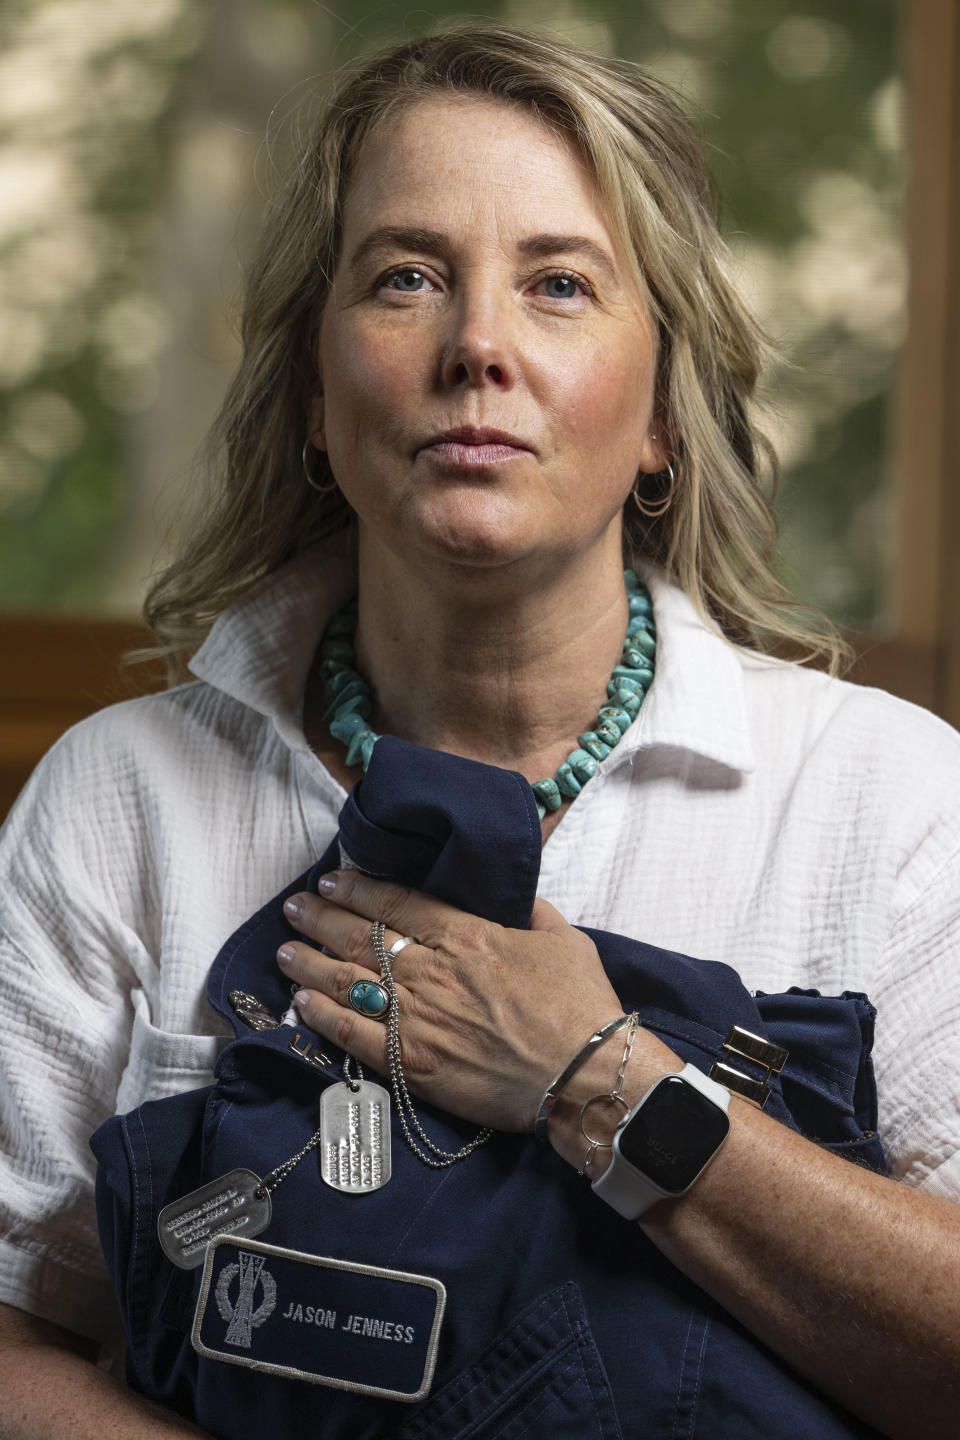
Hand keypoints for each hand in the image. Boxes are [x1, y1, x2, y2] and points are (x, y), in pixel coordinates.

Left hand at [276, 869, 624, 1133]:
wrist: (586, 1076)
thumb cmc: (581, 1006)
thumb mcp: (563, 938)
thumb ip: (529, 911)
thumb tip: (509, 894)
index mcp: (468, 936)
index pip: (397, 905)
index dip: (358, 890)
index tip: (332, 880)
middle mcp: (434, 972)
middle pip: (361, 938)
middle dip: (321, 918)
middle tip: (295, 908)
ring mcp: (419, 1018)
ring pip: (348, 982)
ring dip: (310, 963)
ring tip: (284, 950)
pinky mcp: (413, 1064)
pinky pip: (353, 1035)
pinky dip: (322, 1016)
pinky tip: (300, 1002)